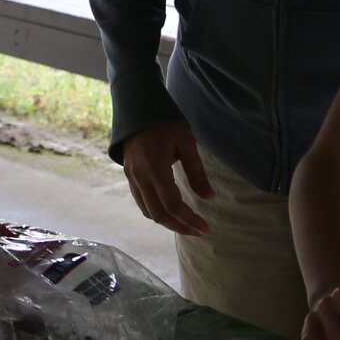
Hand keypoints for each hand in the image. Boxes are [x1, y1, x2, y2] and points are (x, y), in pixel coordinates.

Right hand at [120, 122, 212, 236]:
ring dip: (167, 222)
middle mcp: (141, 177)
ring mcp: (132, 178)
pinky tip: (170, 212)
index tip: (205, 228)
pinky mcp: (130, 176)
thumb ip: (196, 171)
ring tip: (187, 225)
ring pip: (148, 211)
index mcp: (156, 168)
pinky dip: (156, 212)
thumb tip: (209, 197)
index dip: (188, 220)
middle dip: (180, 226)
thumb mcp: (186, 142)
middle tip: (198, 231)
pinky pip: (141, 202)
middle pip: (159, 214)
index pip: (172, 204)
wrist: (137, 108)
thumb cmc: (165, 122)